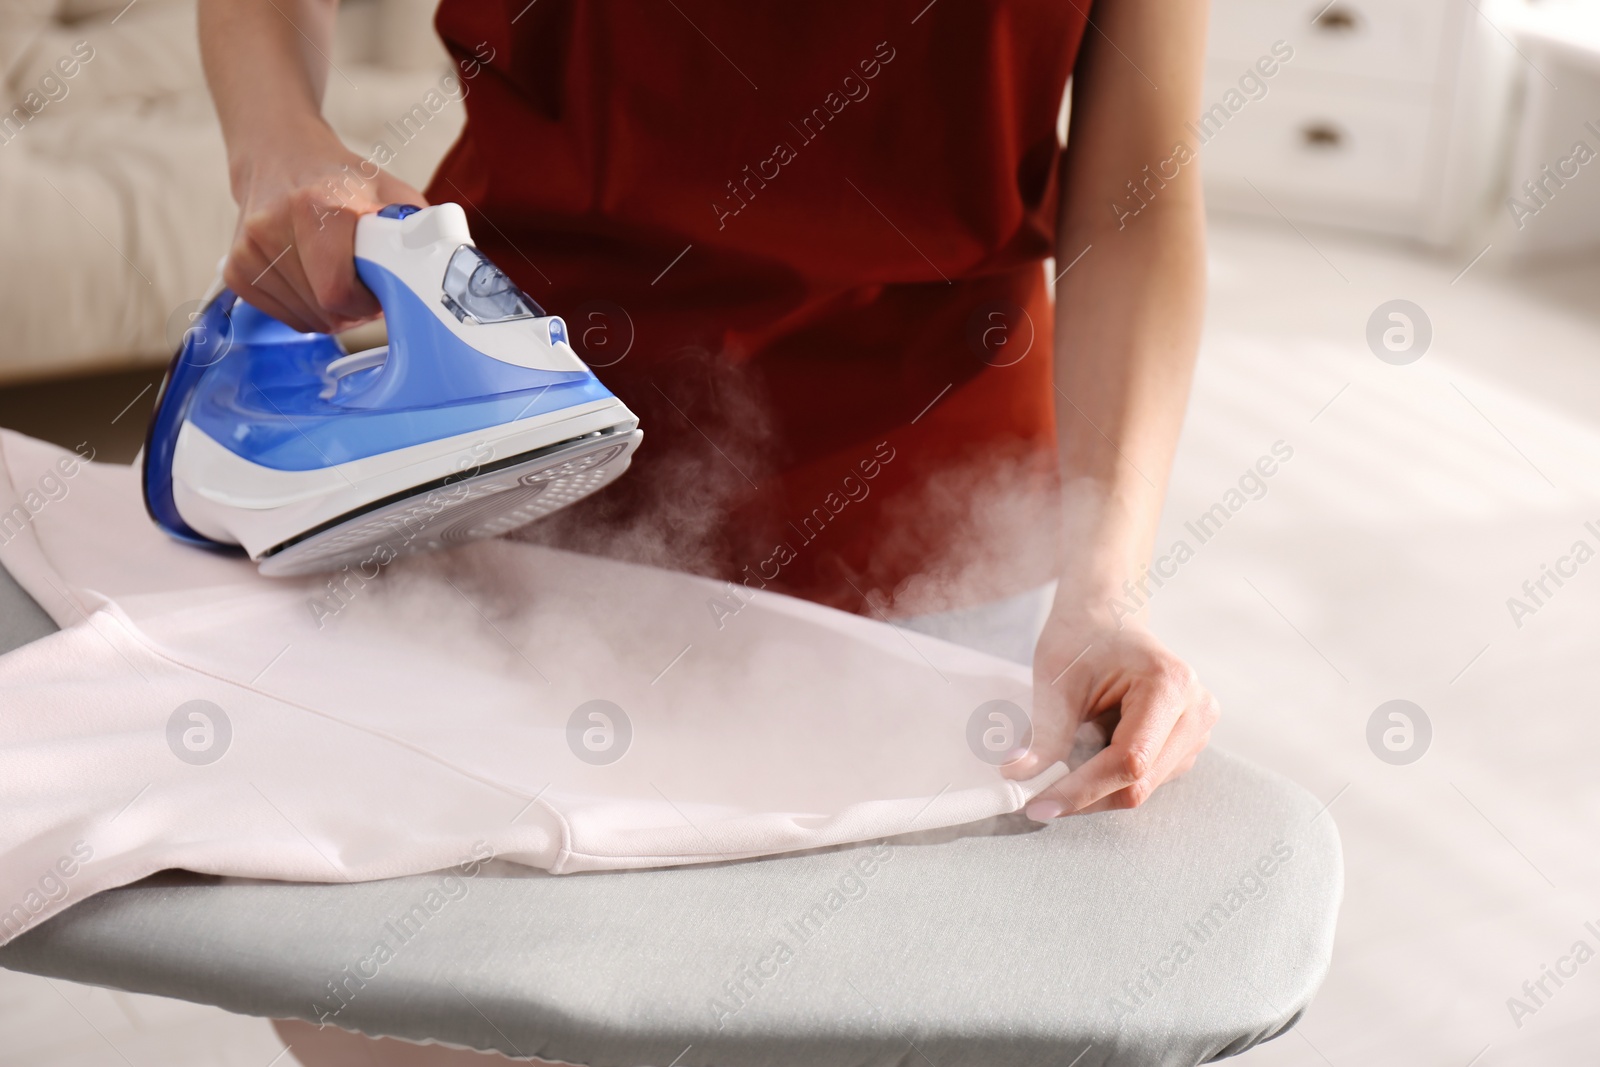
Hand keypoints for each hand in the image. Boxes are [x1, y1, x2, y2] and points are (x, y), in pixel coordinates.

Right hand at [222, 121, 426, 334]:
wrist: (279, 153)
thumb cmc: (342, 179)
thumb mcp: (392, 194)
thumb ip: (421, 231)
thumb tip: (449, 273)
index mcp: (319, 206)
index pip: (337, 293)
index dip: (365, 305)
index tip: (377, 292)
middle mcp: (275, 224)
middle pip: (324, 311)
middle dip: (352, 310)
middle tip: (363, 285)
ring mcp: (249, 247)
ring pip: (304, 319)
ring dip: (329, 312)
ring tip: (336, 276)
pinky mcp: (235, 267)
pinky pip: (282, 317)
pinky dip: (304, 310)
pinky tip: (311, 279)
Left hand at [1004, 597, 1218, 817]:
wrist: (1106, 620)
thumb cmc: (1082, 640)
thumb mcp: (1055, 682)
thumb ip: (1043, 735)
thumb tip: (1019, 777)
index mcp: (1169, 684)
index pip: (1128, 760)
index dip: (1081, 790)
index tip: (1038, 804)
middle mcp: (1196, 710)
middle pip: (1137, 783)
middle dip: (1083, 795)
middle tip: (1036, 795)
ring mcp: (1197, 730)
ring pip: (1140, 789)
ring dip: (1094, 788)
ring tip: (1067, 750)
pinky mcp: (1186, 746)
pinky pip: (1144, 781)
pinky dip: (1107, 779)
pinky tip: (1089, 749)